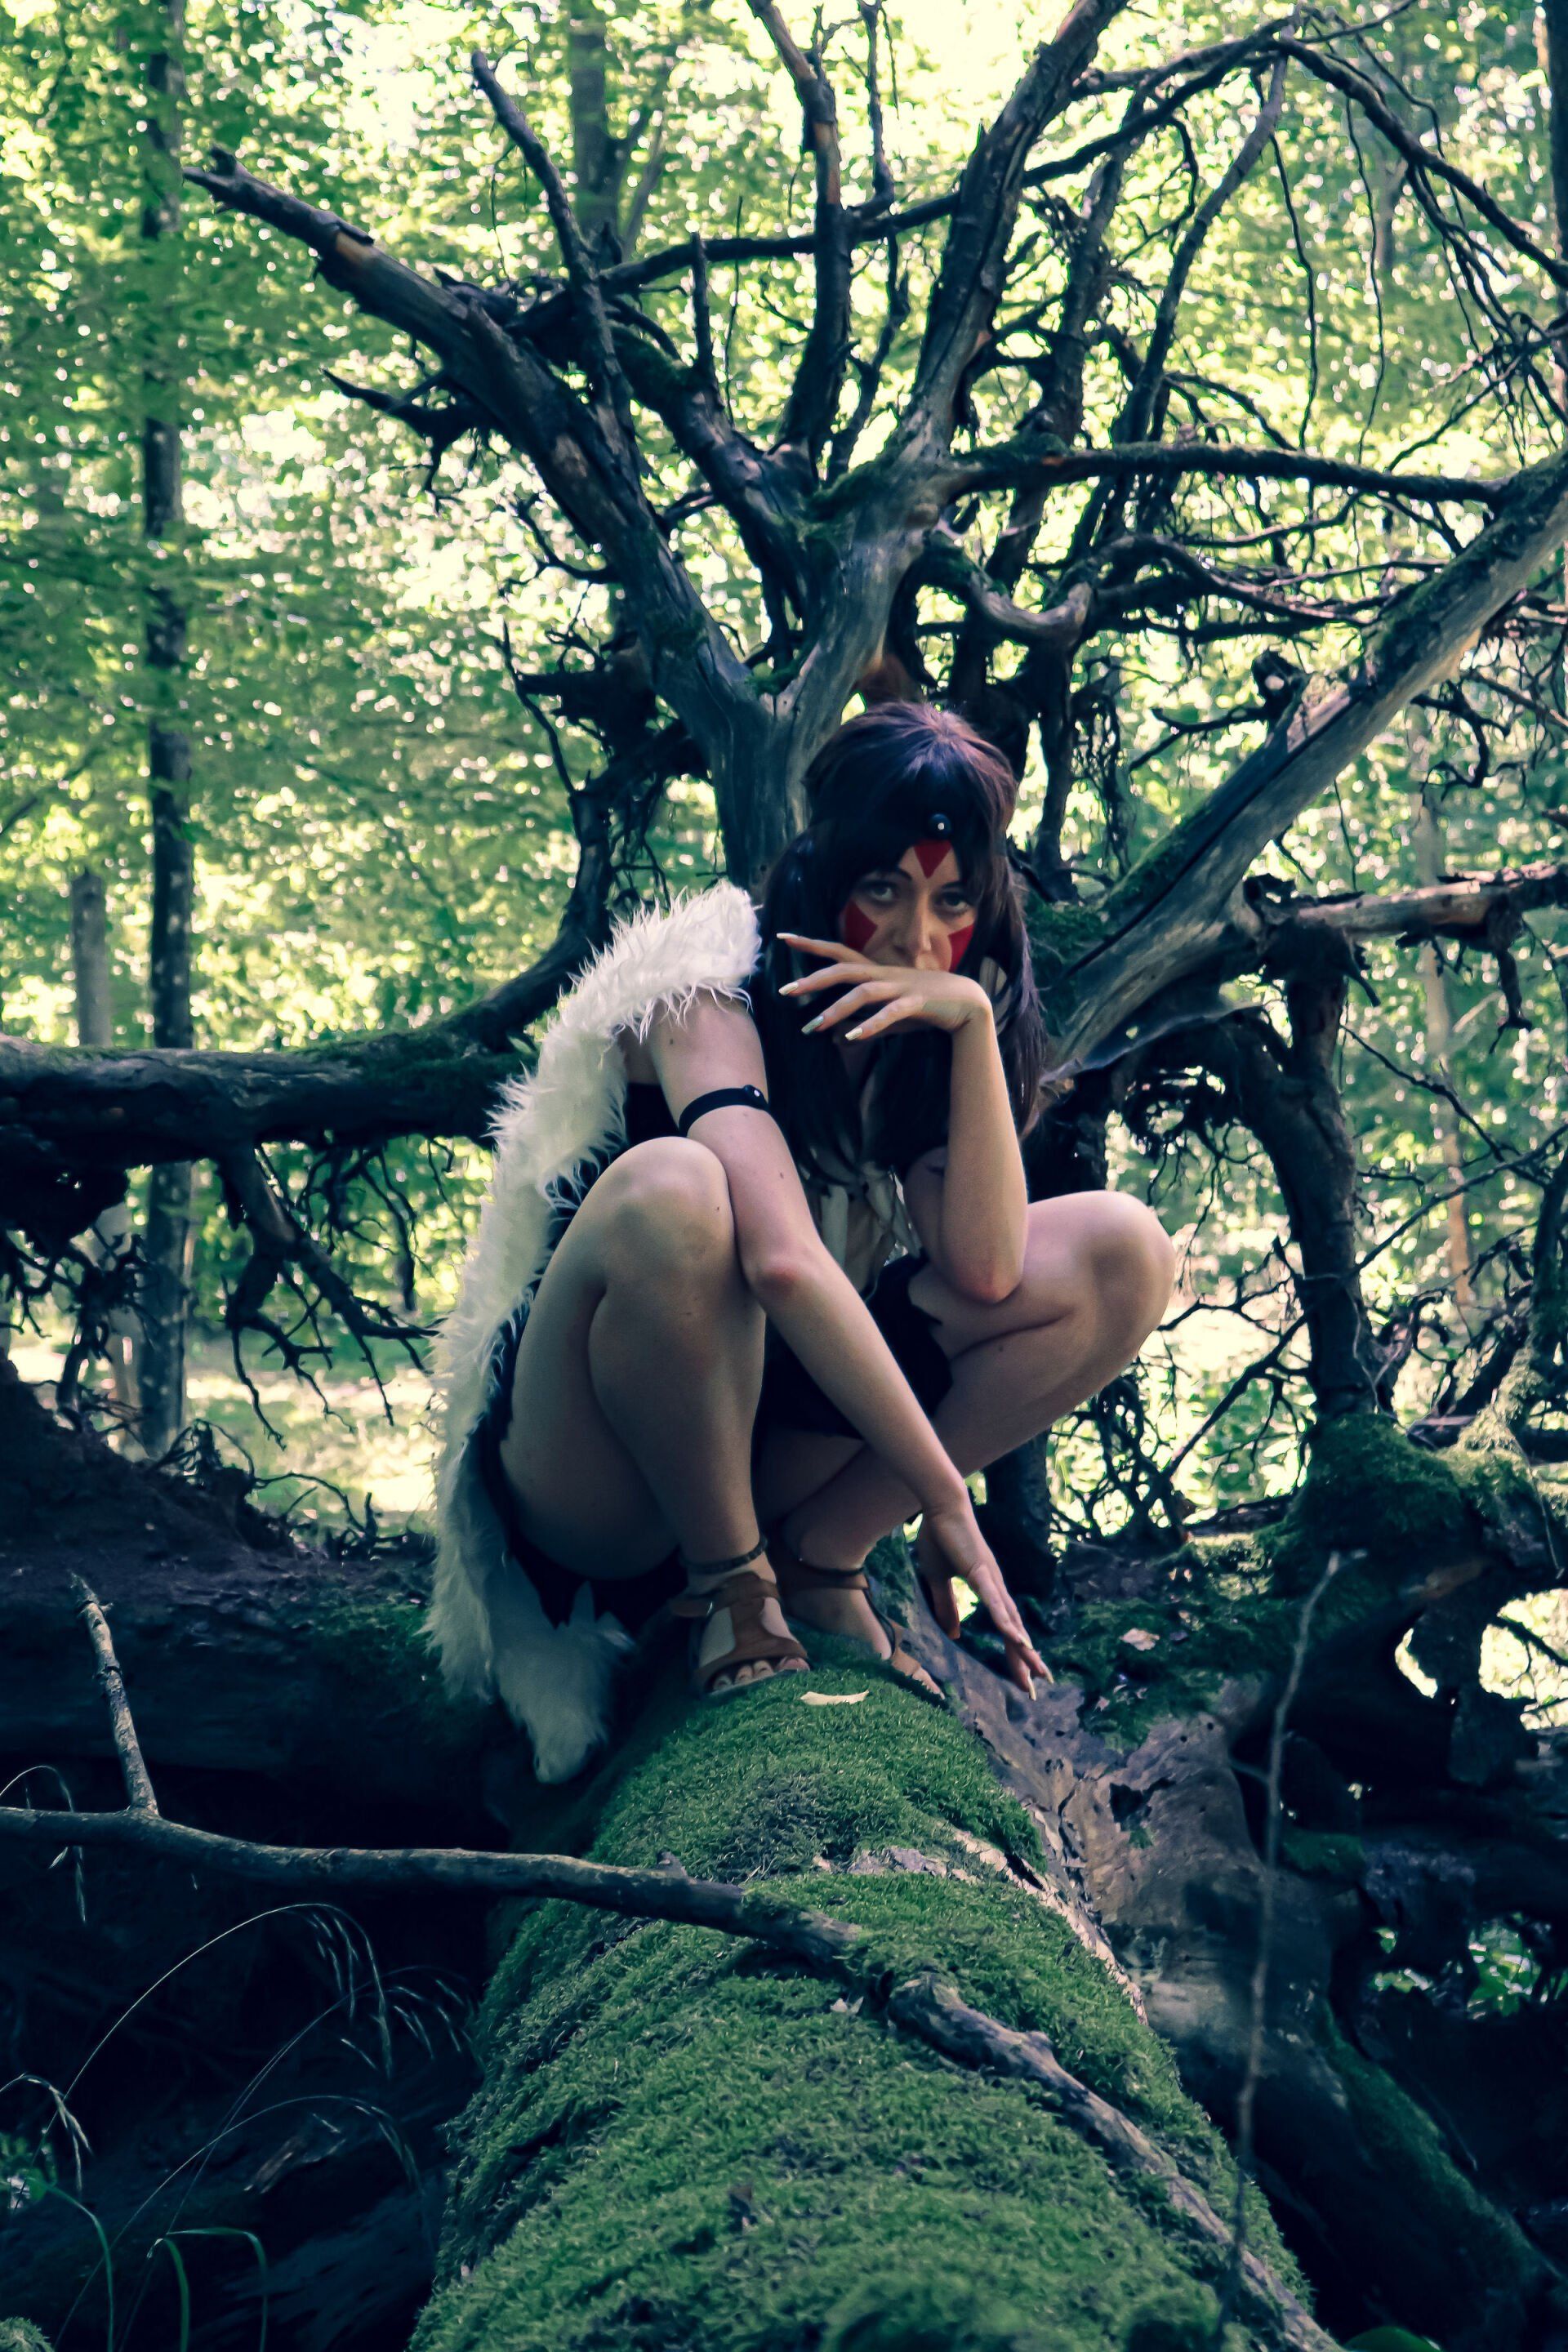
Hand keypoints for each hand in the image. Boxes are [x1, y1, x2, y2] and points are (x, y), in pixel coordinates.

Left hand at [777, 933, 990, 1042]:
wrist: (969, 1004)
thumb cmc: (926, 1008)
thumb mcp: (889, 1018)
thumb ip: (863, 1024)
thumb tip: (837, 1038)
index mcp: (877, 972)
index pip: (838, 953)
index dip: (811, 944)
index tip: (782, 936)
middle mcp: (885, 974)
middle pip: (843, 970)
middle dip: (814, 979)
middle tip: (784, 991)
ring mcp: (901, 986)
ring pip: (863, 993)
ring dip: (836, 1009)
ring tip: (813, 1026)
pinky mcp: (917, 1002)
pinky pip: (891, 1013)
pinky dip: (871, 1025)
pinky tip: (852, 1038)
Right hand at [915, 1493, 1049, 1696]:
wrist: (941, 1507)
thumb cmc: (941, 1538)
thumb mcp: (938, 1580)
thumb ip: (946, 1606)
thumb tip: (953, 1634)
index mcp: (988, 1591)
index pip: (1004, 1628)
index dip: (1014, 1653)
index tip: (1023, 1677)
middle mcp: (996, 1589)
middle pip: (1014, 1631)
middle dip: (1025, 1660)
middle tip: (1036, 1687)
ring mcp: (992, 1581)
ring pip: (1010, 1622)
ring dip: (1023, 1648)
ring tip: (1036, 1672)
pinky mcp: (981, 1573)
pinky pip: (995, 1603)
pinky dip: (1007, 1623)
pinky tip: (1019, 1640)